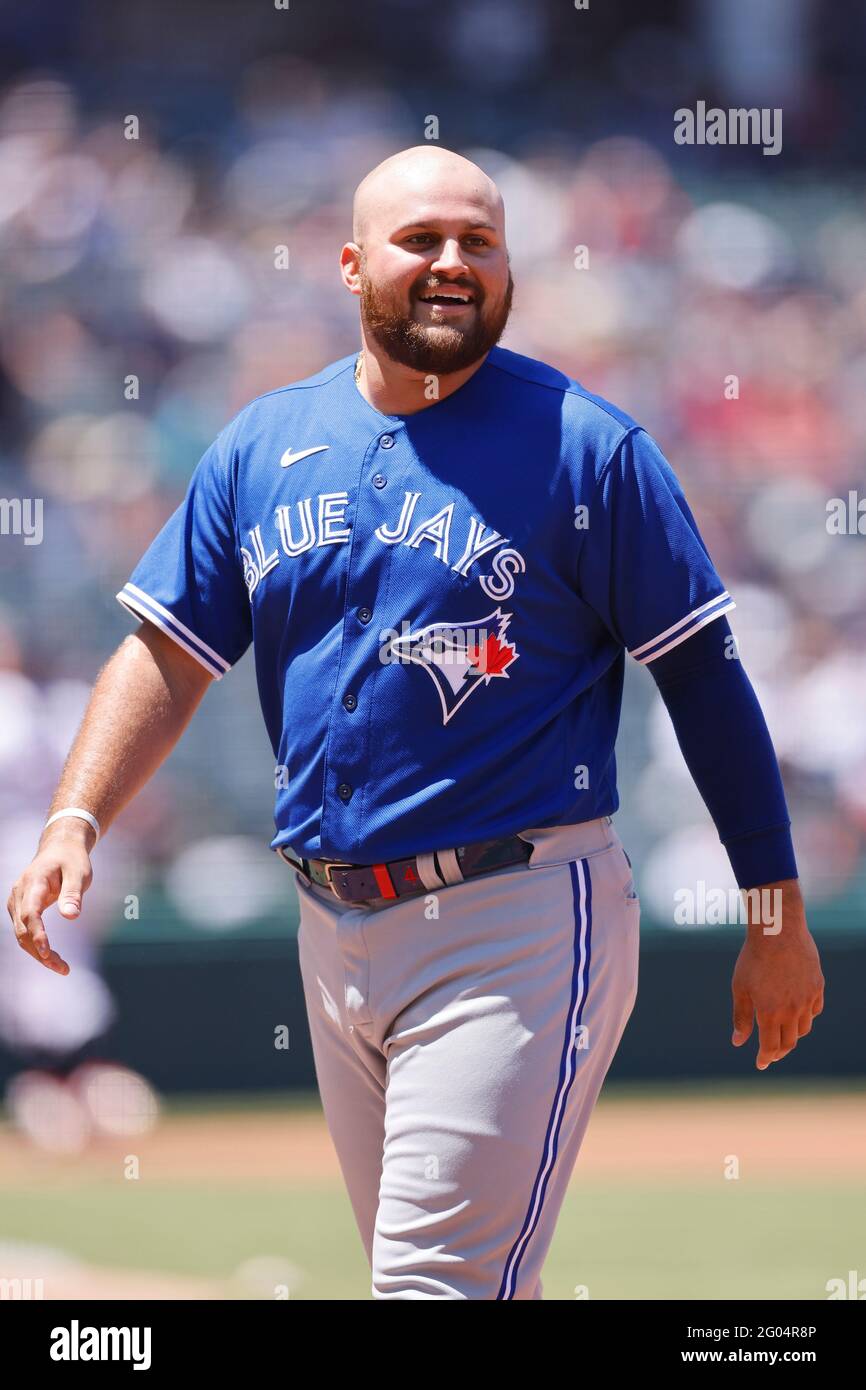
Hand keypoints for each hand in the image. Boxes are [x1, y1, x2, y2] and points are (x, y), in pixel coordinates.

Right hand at [6, 823, 94, 974]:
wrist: (59, 849)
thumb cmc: (71, 860)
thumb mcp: (79, 873)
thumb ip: (73, 894)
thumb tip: (71, 916)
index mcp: (34, 882)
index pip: (30, 913)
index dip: (37, 933)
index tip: (47, 952)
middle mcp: (19, 894)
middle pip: (23, 929)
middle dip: (40, 952)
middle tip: (63, 968)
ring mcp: (17, 902)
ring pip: (21, 934)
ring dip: (38, 953)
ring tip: (62, 967)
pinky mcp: (20, 909)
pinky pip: (24, 931)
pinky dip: (36, 946)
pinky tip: (51, 956)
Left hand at [731, 879, 823, 1069]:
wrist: (777, 931)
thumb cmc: (753, 958)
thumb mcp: (740, 988)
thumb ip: (741, 1017)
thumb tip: (738, 1042)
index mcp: (770, 1013)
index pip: (770, 1047)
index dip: (765, 1059)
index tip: (760, 1064)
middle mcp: (792, 1010)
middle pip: (789, 1042)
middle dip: (779, 1052)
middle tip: (771, 1054)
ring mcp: (808, 998)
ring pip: (804, 1028)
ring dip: (793, 1035)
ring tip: (783, 1034)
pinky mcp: (818, 986)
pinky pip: (815, 1010)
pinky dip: (807, 1017)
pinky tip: (798, 1014)